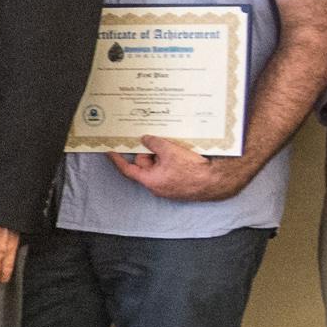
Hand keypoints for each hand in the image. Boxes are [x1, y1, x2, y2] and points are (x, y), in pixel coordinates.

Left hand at [110, 135, 246, 202]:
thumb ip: (154, 144)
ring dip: (163, 155)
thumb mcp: (169, 151)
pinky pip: (169, 169)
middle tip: (158, 140)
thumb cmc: (193, 169)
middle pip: (145, 164)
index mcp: (150, 180)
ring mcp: (168, 186)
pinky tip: (181, 152)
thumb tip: (145, 140)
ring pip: (159, 165)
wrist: (217, 181)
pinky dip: (171, 160)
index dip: (117, 159)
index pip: (128, 169)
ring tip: (174, 147)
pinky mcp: (179, 184)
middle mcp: (157, 186)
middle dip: (150, 152)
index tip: (109, 151)